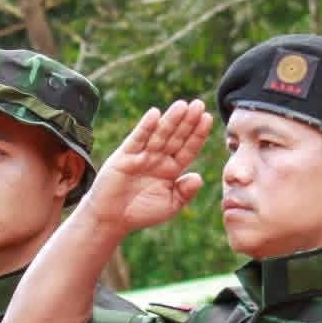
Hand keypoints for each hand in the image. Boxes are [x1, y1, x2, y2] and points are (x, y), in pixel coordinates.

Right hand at [83, 99, 213, 232]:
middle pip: (176, 136)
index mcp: (172, 169)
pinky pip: (137, 139)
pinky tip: (155, 114)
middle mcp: (159, 158)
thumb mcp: (170, 205)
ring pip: (159, 134)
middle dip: (187, 121)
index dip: (198, 134)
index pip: (188, 148)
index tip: (208, 118)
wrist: (112, 218)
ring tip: (182, 105)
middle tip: (199, 104)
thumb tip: (199, 178)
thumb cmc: (142, 212)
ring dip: (170, 120)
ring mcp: (142, 155)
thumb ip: (185, 192)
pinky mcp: (125, 155)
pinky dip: (145, 127)